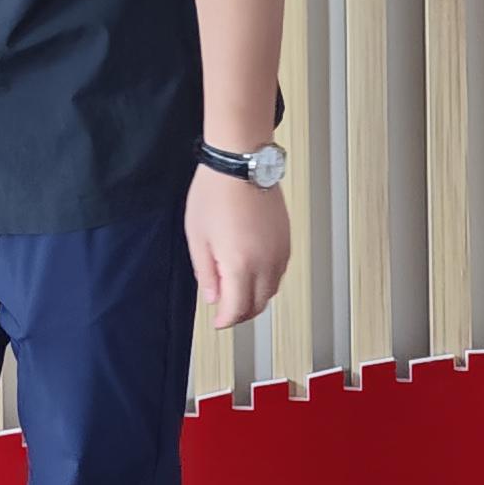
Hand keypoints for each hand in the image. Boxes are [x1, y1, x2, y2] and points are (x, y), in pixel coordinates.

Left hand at [185, 168, 288, 330]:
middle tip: (226, 310)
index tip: (217, 321)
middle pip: (258, 305)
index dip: (225, 320)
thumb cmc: (216, 192)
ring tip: (237, 291)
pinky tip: (252, 272)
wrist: (240, 163)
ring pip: (272, 290)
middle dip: (241, 313)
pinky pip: (280, 272)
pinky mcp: (286, 239)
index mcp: (240, 265)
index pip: (237, 309)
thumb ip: (206, 273)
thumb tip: (213, 297)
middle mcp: (266, 262)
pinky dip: (268, 280)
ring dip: (256, 297)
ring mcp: (279, 251)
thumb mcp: (198, 237)